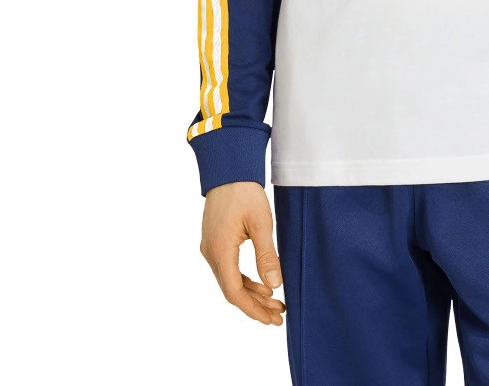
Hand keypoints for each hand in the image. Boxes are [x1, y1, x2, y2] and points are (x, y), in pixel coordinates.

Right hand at [200, 181, 285, 325]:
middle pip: (231, 290)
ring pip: (229, 280)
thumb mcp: (261, 223)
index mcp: (220, 250)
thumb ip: (267, 255)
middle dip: (255, 305)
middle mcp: (210, 252)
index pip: (233, 291)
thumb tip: (274, 286)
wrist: (228, 169)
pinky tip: (261, 284)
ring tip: (274, 302)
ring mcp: (210, 247)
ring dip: (251, 293)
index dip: (252, 309)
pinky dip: (244, 279)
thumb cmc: (244, 192)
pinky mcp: (214, 242)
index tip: (271, 318)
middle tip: (278, 315)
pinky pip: (228, 269)